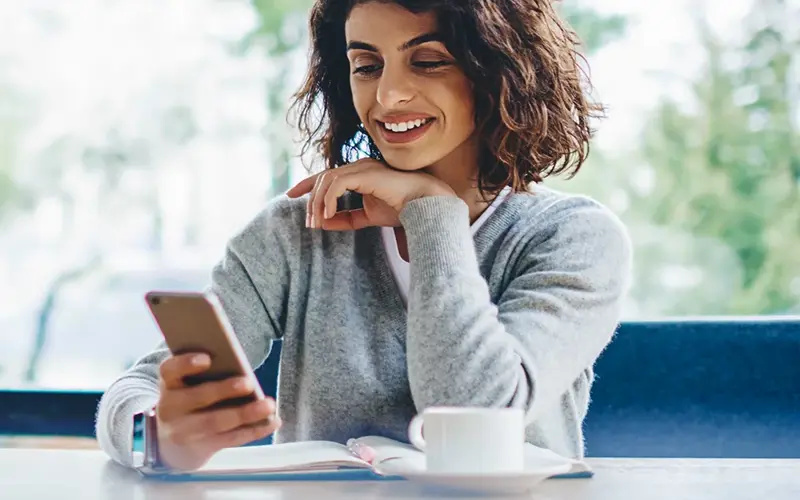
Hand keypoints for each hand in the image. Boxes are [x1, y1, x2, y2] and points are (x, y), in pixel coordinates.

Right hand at [154, 353, 280, 470]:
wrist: (170, 443)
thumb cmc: (189, 399)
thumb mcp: (187, 384)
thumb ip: (205, 373)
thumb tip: (239, 364)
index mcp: (169, 384)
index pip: (169, 370)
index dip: (186, 363)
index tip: (207, 358)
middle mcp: (171, 408)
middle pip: (198, 397)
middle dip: (225, 390)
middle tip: (248, 383)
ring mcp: (185, 431)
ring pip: (217, 422)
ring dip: (246, 413)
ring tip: (268, 405)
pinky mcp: (202, 448)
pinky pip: (231, 438)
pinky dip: (255, 430)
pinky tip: (273, 421)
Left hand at [286, 158, 455, 230]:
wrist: (426, 205)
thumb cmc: (404, 209)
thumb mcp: (368, 217)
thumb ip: (348, 219)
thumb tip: (324, 223)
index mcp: (360, 174)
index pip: (327, 175)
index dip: (307, 184)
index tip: (291, 196)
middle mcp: (359, 167)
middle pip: (323, 177)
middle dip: (310, 199)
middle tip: (309, 223)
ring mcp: (363, 167)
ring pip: (327, 180)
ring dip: (318, 202)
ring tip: (317, 223)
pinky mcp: (365, 173)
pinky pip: (337, 184)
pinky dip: (328, 199)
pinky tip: (328, 215)